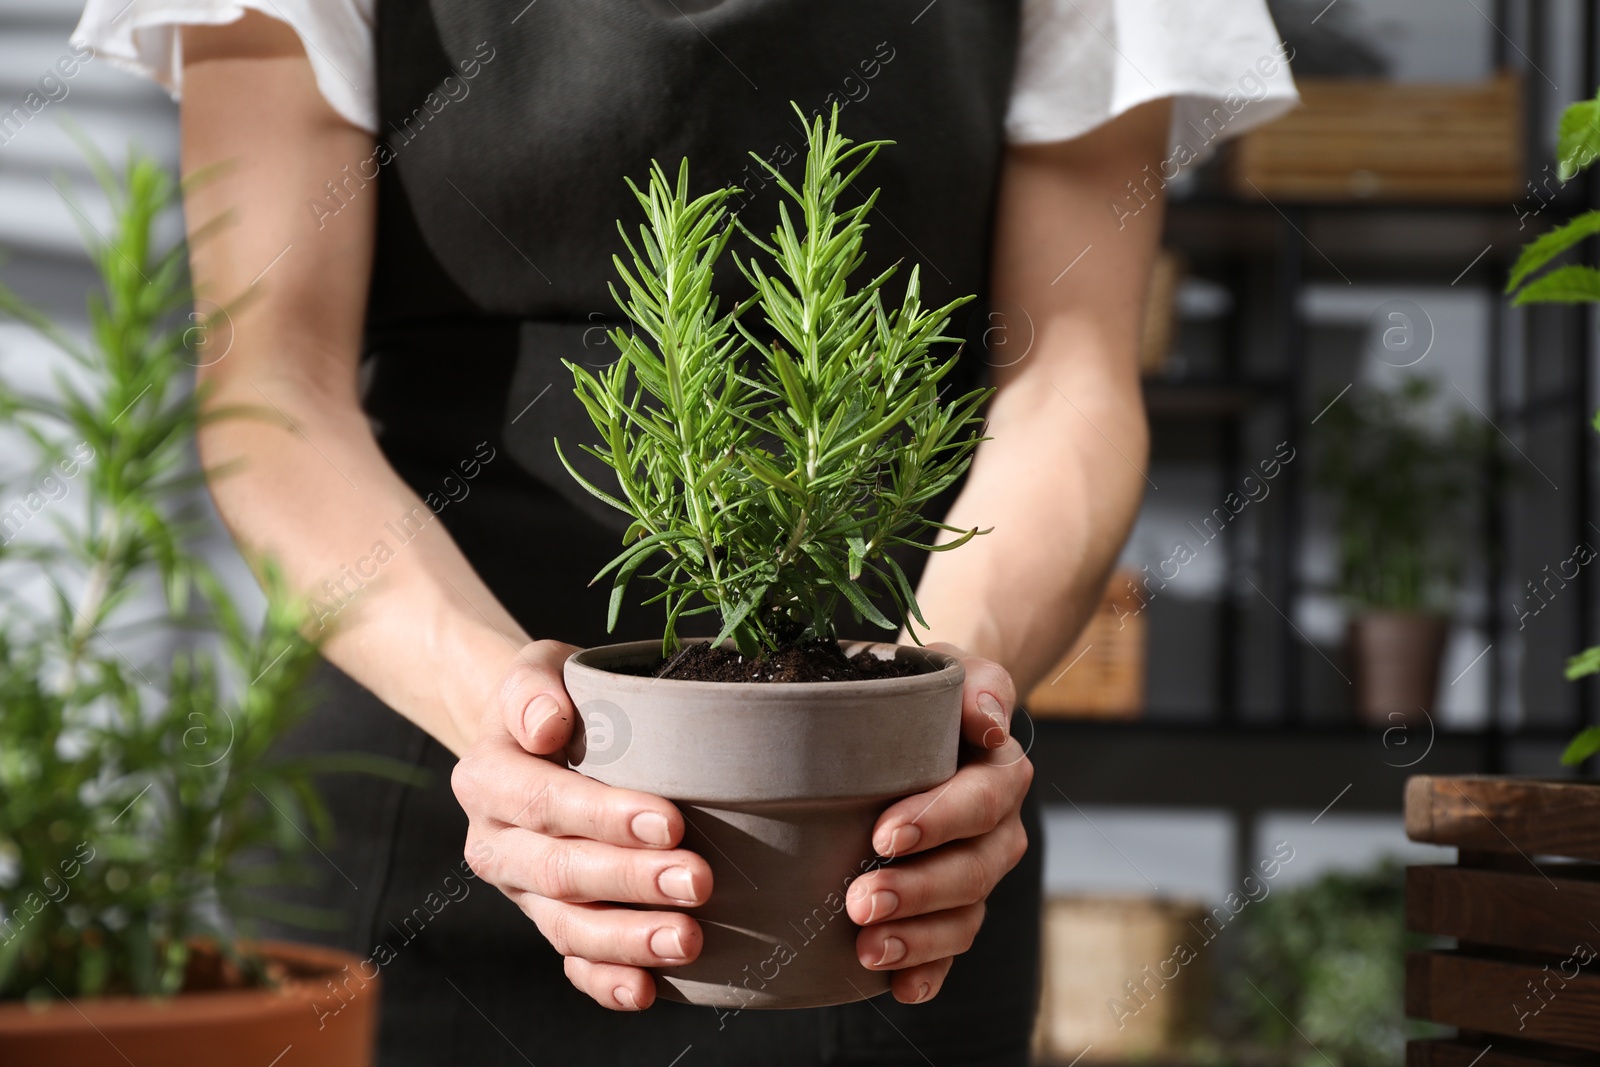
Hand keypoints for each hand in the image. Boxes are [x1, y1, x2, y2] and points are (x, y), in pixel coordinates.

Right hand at [450, 640, 712, 1010]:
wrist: (537, 734)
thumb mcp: (537, 669)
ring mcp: (521, 890)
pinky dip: (605, 982)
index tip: (669, 821)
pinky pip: (571, 960)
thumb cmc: (556, 697)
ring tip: (688, 940)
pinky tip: (646, 992)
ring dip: (628, 940)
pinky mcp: (549, 918)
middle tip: (699, 882)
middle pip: (559, 871)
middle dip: (631, 882)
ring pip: (567, 926)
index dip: (603, 816)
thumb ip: (533, 688)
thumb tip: (549, 725)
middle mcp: (495, 842)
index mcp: (486, 778)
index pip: (543, 801)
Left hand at [847, 642, 1032, 1003]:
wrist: (920, 718)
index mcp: (998, 772)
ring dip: (919, 939)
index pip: (979, 802)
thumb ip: (976, 686)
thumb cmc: (926, 693)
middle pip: (973, 869)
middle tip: (859, 902)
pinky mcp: (950, 906)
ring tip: (867, 950)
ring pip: (964, 916)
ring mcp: (975, 872)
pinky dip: (929, 973)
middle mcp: (997, 828)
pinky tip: (901, 989)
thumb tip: (988, 724)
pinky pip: (951, 949)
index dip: (937, 822)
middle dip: (918, 891)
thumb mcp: (948, 671)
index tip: (883, 834)